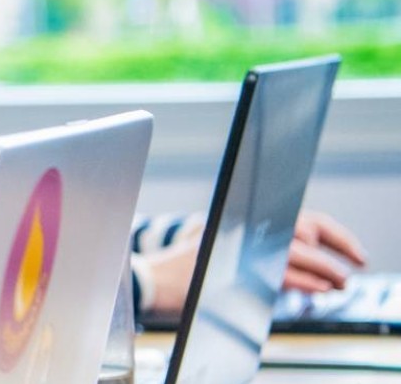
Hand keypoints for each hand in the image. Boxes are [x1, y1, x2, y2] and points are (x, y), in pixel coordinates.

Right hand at [141, 210, 368, 314]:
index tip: (348, 249)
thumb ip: (254, 248)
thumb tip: (294, 259)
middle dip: (338, 245)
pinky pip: (283, 273)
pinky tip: (319, 289)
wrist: (150, 280)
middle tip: (354, 264)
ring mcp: (241, 245)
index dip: (331, 232)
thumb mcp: (220, 248)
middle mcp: (245, 225)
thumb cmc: (181, 271)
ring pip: (299, 250)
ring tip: (340, 282)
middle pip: (304, 226)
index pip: (298, 216)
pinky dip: (306, 281)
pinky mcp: (237, 267)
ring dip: (327, 268)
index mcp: (243, 217)